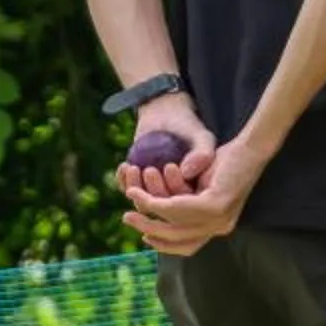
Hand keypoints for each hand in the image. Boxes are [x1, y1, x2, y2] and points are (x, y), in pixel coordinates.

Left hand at [116, 94, 216, 209]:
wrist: (166, 115)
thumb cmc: (188, 127)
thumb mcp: (201, 138)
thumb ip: (202, 154)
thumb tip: (185, 173)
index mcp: (195, 195)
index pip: (185, 204)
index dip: (176, 189)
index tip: (170, 167)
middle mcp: (175, 199)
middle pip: (163, 210)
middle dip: (155, 191)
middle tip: (150, 170)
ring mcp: (154, 193)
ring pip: (143, 205)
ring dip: (136, 188)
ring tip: (134, 168)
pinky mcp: (137, 185)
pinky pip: (128, 191)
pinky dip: (123, 181)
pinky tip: (125, 165)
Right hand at [122, 125, 273, 256]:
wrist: (249, 147)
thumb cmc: (227, 161)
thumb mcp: (203, 184)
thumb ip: (186, 199)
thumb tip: (162, 212)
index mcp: (218, 225)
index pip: (188, 246)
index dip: (165, 245)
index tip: (145, 239)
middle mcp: (219, 226)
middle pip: (177, 238)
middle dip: (148, 228)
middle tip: (127, 217)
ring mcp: (219, 218)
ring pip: (173, 222)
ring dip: (147, 209)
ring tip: (131, 193)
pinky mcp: (215, 205)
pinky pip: (177, 208)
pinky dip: (156, 201)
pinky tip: (142, 192)